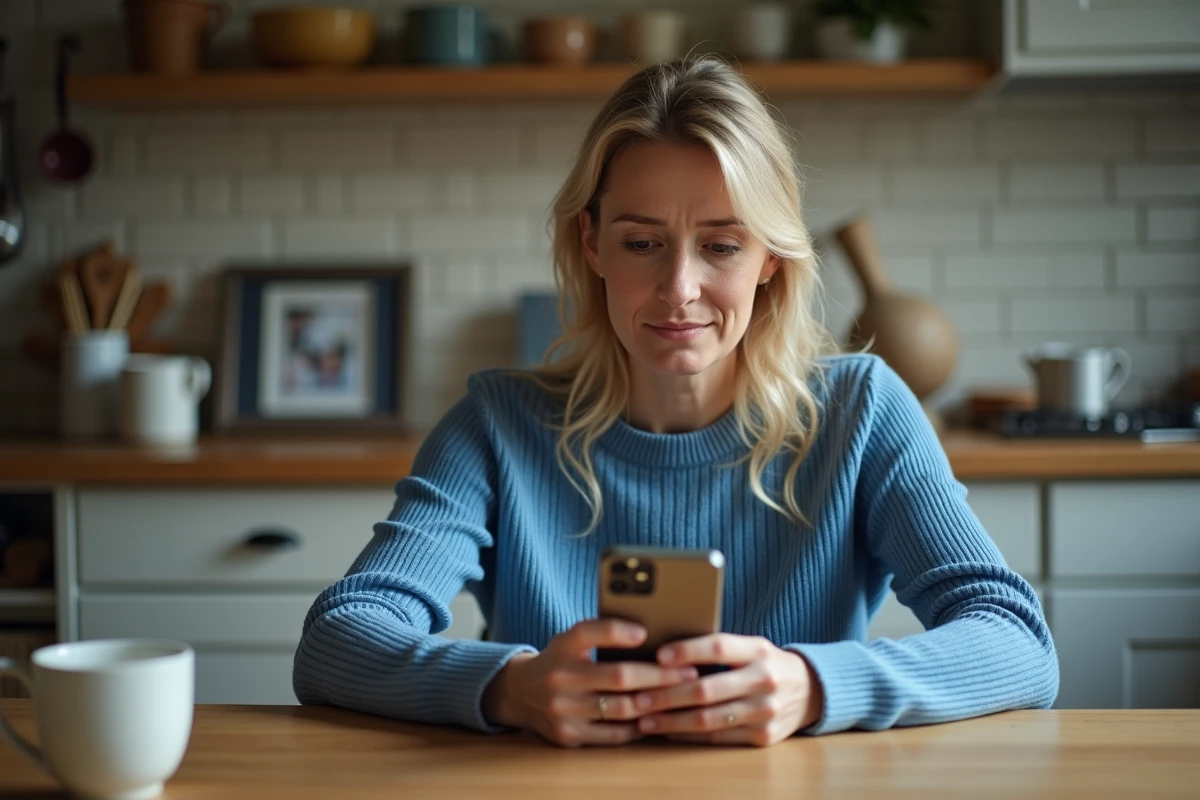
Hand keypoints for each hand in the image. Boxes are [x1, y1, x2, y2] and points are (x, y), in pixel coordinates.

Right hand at [482, 619, 698, 747]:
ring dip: (655, 703)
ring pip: (620, 708)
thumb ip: (603, 635)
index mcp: (563, 645)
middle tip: (688, 673)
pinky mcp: (567, 735)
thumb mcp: (572, 640)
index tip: (645, 632)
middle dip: (660, 675)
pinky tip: (656, 718)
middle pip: (619, 675)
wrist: (520, 692)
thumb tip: (655, 635)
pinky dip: (638, 726)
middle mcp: (560, 676)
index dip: (618, 631)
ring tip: (680, 697)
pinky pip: (612, 734)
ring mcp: (562, 709)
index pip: (589, 631)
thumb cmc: (562, 660)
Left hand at [630, 633, 822, 746]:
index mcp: (758, 650)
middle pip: (707, 689)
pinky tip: (668, 731)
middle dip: (667, 695)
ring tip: (644, 719)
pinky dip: (689, 736)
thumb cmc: (766, 664)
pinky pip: (718, 737)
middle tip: (638, 697)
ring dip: (671, 721)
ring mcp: (765, 711)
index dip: (687, 650)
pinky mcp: (763, 736)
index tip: (659, 655)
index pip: (718, 647)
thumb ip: (719, 648)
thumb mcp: (751, 646)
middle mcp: (764, 680)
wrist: (810, 691)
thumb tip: (666, 651)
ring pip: (708, 719)